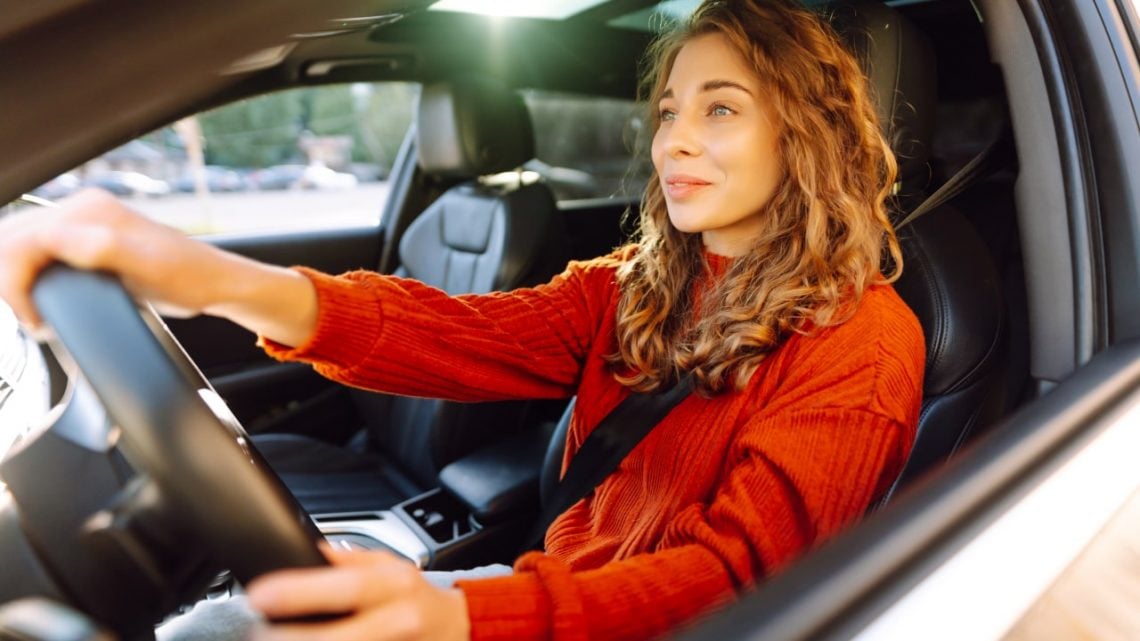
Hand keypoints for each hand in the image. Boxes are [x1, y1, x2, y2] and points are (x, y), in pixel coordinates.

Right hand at [0, 189, 228, 324]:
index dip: (15, 283)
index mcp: (89, 212)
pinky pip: (39, 250)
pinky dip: (28, 274)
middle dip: (9, 280)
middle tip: (31, 317)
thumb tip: (53, 238)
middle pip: (13, 239)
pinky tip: (39, 296)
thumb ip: (99, 249)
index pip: (21, 241)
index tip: (34, 318)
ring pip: (20, 244)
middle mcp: (82, 210)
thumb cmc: (188, 277)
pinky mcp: (86, 239)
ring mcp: (83, 223)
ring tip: (33, 311)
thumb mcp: (146, 267)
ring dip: (15, 277)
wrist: (215, 281)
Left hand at [247, 548, 470, 640]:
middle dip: (293, 637)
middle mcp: (399, 620)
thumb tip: (304, 548)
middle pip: (339, 636)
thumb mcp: (389, 565)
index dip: (300, 592)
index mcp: (395, 584)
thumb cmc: (417, 597)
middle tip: (258, 633)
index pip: (346, 586)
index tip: (261, 594)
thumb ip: (347, 559)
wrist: (458, 629)